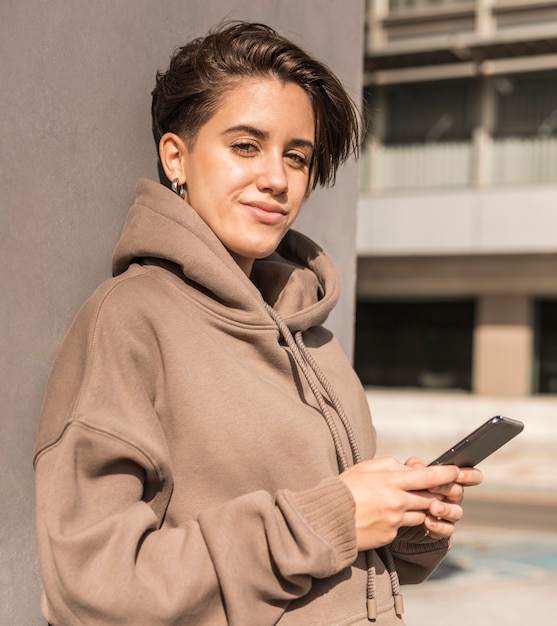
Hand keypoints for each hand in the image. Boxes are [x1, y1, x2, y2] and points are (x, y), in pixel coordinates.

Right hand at [339, 457, 459, 550]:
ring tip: (407, 501)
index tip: (456, 471)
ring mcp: (395, 520)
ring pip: (422, 513)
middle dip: (439, 493)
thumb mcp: (364, 468)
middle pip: (431, 497)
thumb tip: (407, 467)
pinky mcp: (391, 535)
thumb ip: (388, 465)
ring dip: (421, 508)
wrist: (328, 520)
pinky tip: (388, 515)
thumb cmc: (344, 489)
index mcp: (391, 481)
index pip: (428, 477)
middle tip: (444, 489)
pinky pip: (406, 526)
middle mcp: (397, 501)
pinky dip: (404, 520)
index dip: (446, 474)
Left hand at [406, 457, 482, 540]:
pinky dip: (438, 526)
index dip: (470, 475)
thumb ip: (414, 467)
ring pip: (457, 512)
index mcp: (449, 480)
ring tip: (433, 507)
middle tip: (431, 487)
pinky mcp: (442, 529)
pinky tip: (428, 521)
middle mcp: (453, 497)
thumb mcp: (410, 474)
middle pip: (458, 492)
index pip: (471, 476)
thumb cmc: (409, 489)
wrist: (401, 514)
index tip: (458, 474)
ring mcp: (449, 514)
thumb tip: (418, 466)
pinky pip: (447, 530)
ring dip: (445, 510)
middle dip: (446, 488)